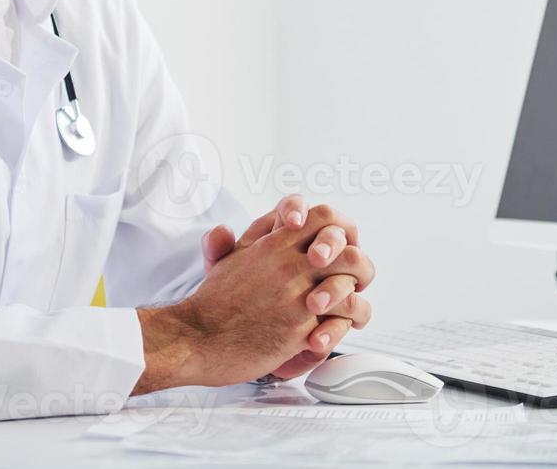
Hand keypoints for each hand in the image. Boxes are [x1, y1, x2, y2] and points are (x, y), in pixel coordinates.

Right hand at [135, 204, 375, 391]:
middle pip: (349, 252)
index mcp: (274, 245)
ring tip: (348, 308)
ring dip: (354, 299)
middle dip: (359, 267)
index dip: (340, 230)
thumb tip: (256, 221)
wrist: (197, 338)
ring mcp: (296, 298)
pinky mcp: (299, 330)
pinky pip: (339, 324)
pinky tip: (332, 331)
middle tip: (355, 279)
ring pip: (351, 289)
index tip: (339, 247)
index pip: (324, 217)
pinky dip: (342, 328)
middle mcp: (289, 266)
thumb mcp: (230, 258)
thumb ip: (251, 238)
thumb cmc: (213, 303)